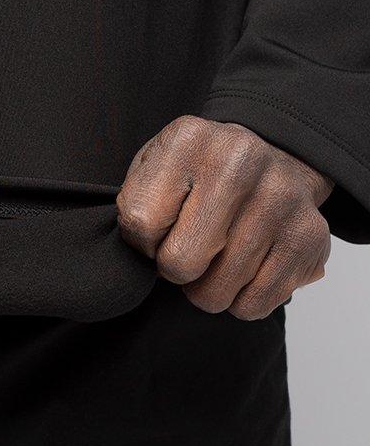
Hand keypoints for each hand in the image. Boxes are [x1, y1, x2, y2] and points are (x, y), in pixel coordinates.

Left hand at [117, 115, 333, 319]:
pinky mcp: (308, 237)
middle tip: (185, 251)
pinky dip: (240, 300)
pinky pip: (254, 304)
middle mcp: (241, 163)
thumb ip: (136, 206)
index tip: (158, 231)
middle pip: (180, 262)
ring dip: (206, 288)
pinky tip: (242, 271)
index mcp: (190, 141)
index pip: (140, 223)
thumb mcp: (154, 169)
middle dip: (174, 269)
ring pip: (216, 292)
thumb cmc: (198, 175)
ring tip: (214, 259)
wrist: (271, 158)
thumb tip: (142, 257)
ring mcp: (281, 199)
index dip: (141, 241)